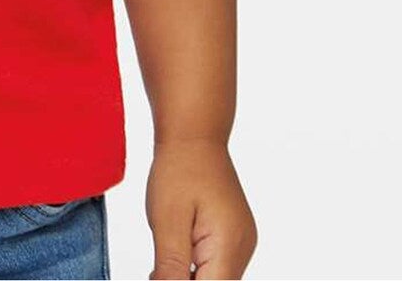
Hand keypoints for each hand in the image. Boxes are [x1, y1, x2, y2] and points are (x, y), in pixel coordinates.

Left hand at [145, 138, 257, 278]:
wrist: (194, 134)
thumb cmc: (179, 168)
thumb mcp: (167, 221)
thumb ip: (171, 267)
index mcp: (229, 245)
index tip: (161, 274)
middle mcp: (243, 248)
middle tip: (158, 267)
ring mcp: (241, 242)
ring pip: (216, 278)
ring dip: (190, 275)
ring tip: (167, 253)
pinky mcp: (234, 236)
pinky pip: (216, 264)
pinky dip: (195, 265)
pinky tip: (176, 250)